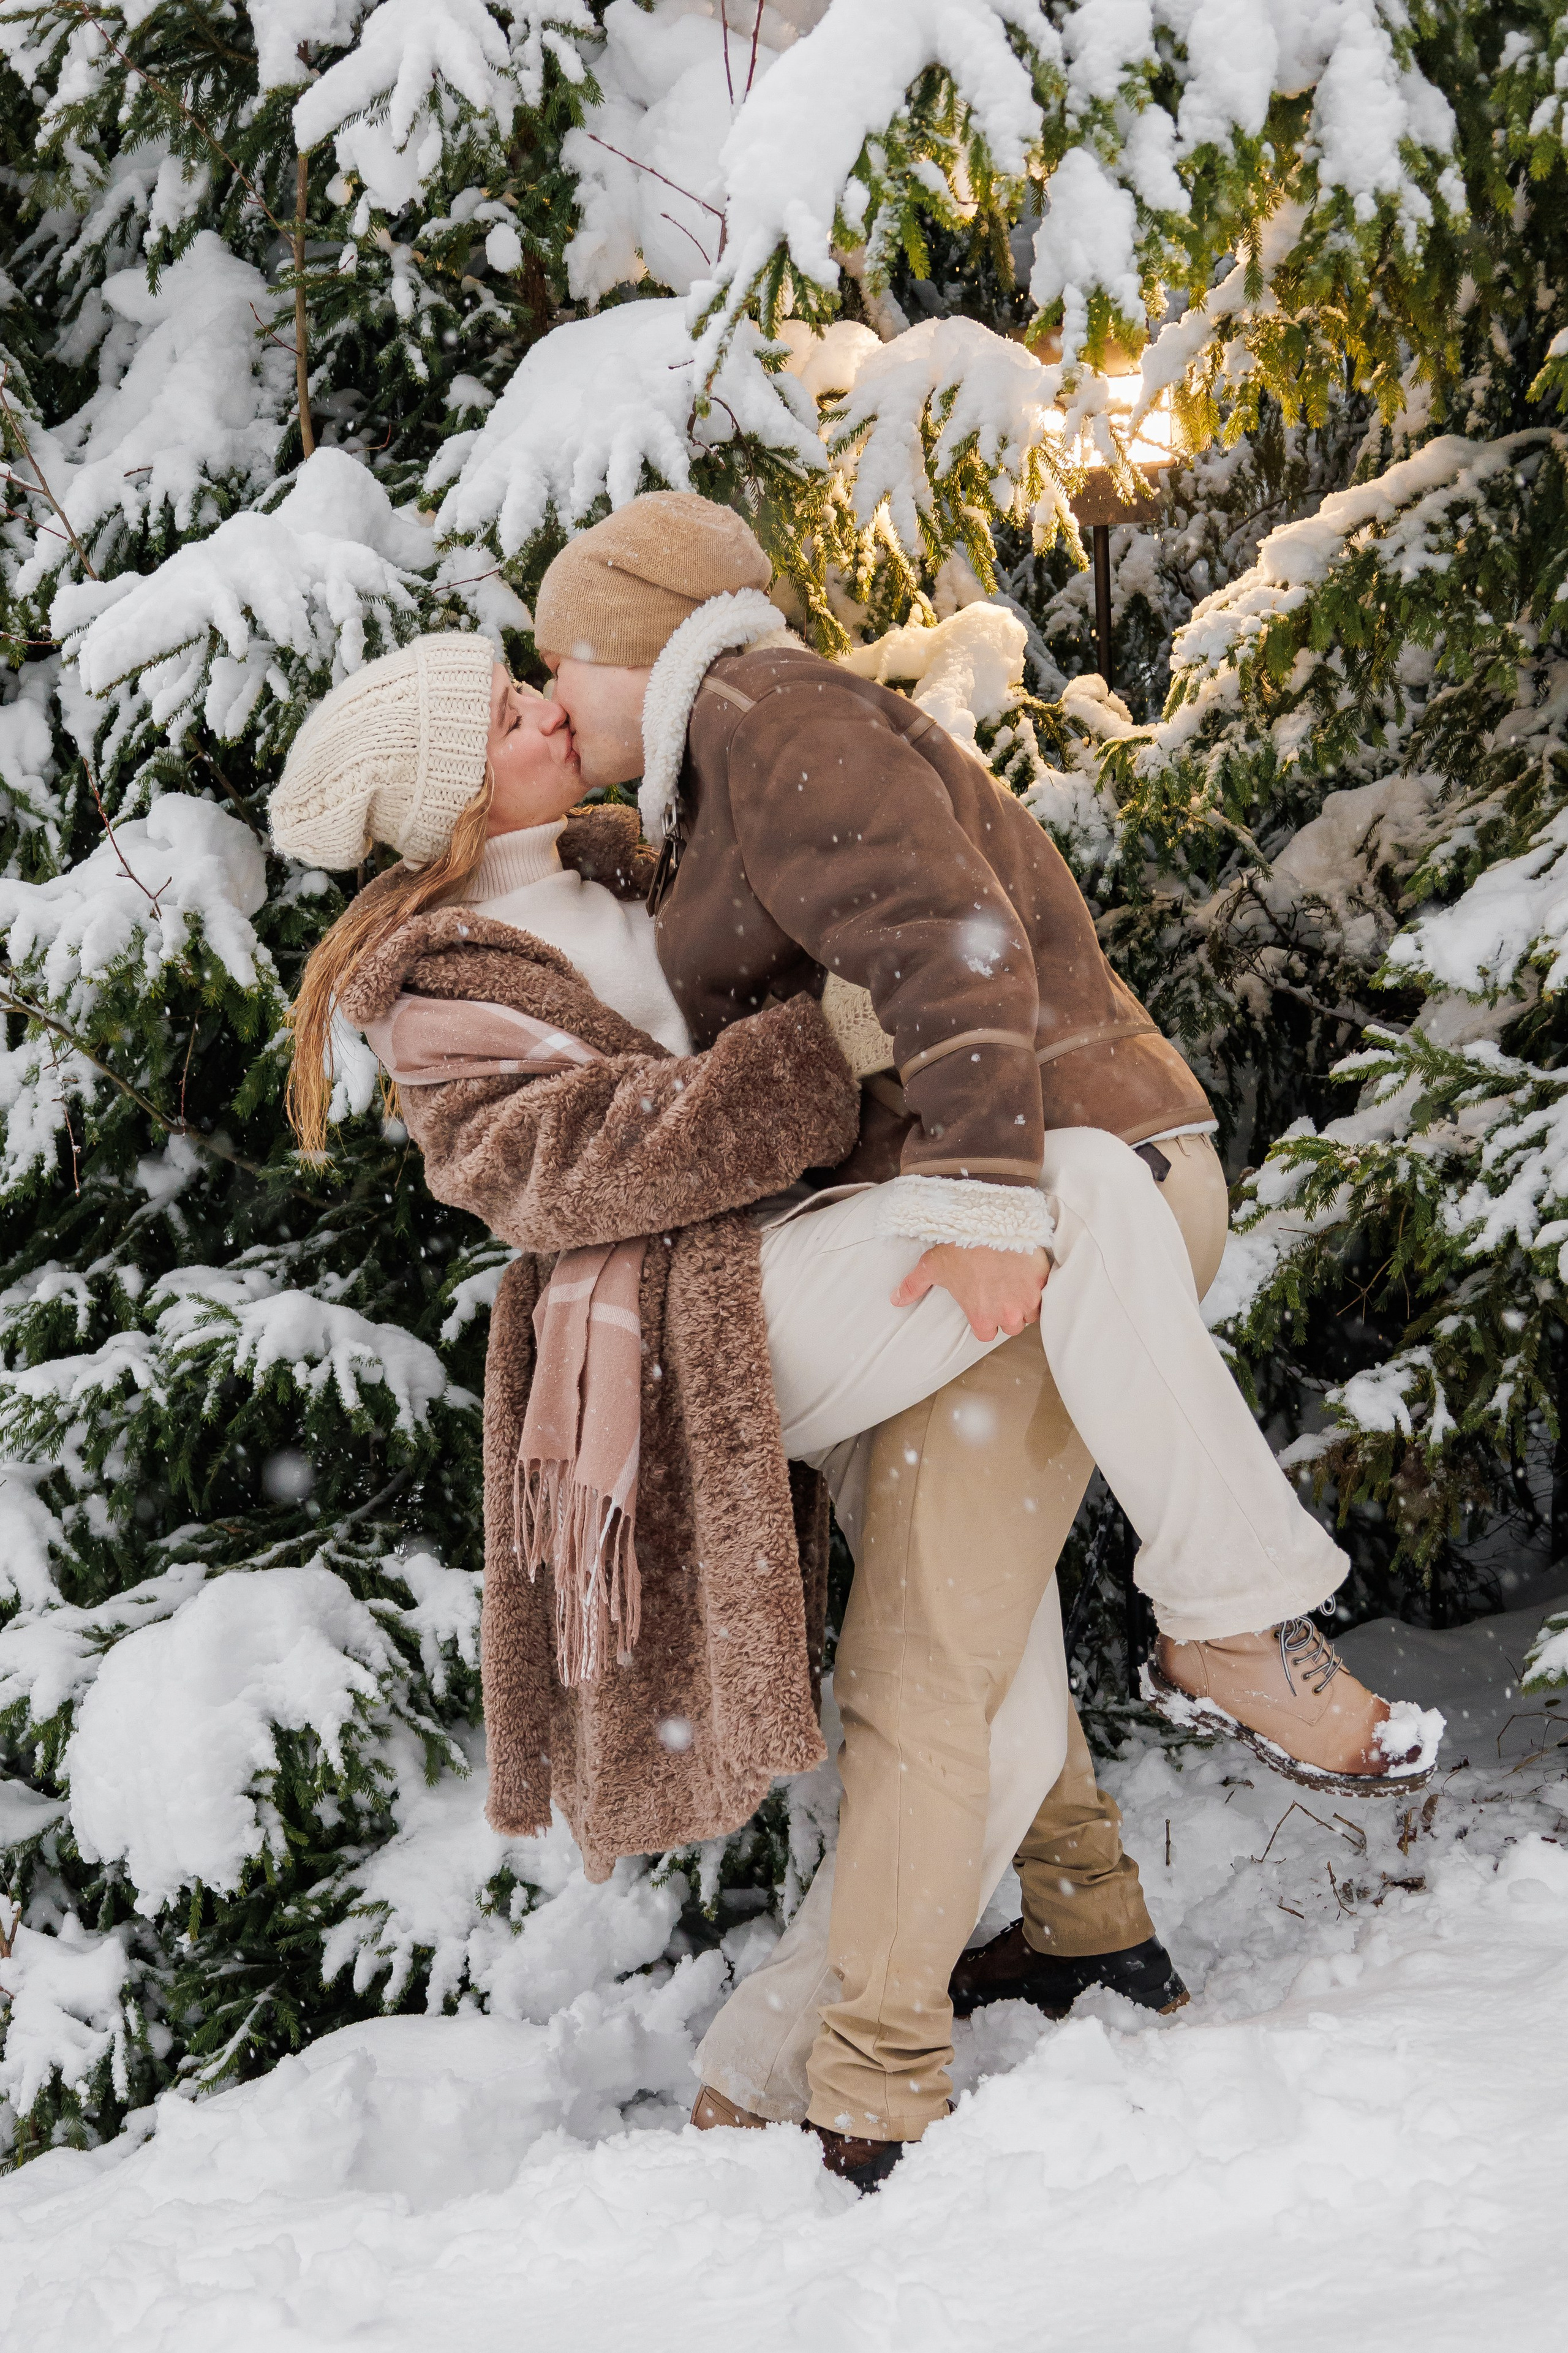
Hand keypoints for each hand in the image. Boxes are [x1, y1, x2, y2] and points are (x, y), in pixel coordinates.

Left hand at [891, 1243, 1049, 1340]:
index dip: (985, 1320)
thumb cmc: (958, 1245)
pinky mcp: (1042, 1281)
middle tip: (1002, 1292)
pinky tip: (1031, 1274)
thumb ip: (914, 1286)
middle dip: (1009, 1313)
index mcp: (980, 1316)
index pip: (986, 1334)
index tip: (985, 1305)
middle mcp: (1006, 1314)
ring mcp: (1027, 1299)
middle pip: (1012, 1326)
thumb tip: (895, 1300)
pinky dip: (1041, 1287)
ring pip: (1032, 1313)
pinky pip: (1046, 1294)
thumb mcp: (931, 1266)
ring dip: (1026, 1302)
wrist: (987, 1222)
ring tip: (1016, 1283)